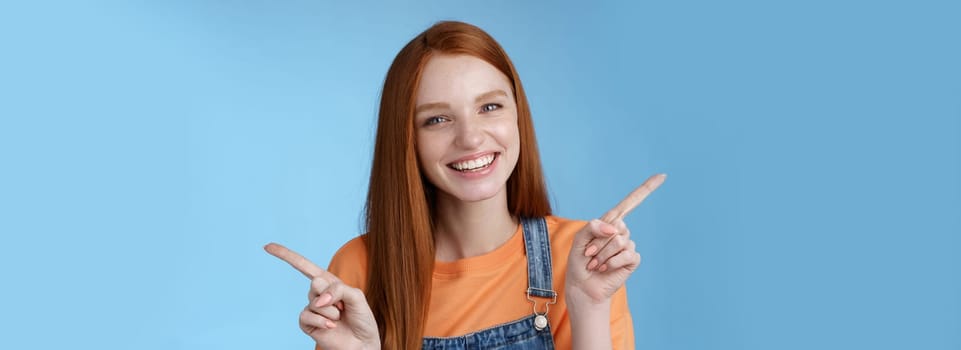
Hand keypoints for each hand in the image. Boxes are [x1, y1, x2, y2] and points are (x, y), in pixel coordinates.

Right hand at [264, 243, 380, 349]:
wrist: (362, 342)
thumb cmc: (361, 318)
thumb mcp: (356, 296)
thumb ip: (338, 290)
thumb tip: (316, 299)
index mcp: (328, 282)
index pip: (304, 265)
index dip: (286, 255)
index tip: (267, 246)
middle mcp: (317, 293)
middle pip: (315, 284)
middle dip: (332, 296)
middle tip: (343, 307)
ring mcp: (311, 308)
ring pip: (315, 302)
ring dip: (332, 312)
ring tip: (340, 318)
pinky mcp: (307, 323)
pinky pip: (307, 316)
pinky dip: (322, 321)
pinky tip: (332, 327)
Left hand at [565, 173, 665, 304]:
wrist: (583, 285)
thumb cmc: (580, 261)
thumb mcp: (580, 239)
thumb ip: (593, 227)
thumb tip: (616, 227)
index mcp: (609, 222)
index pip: (630, 202)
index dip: (646, 188)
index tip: (662, 176)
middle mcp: (621, 231)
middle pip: (616, 226)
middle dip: (598, 241)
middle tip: (589, 254)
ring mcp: (628, 245)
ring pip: (619, 241)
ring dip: (603, 254)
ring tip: (595, 263)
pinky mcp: (632, 260)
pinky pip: (626, 255)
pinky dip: (612, 263)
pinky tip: (605, 268)